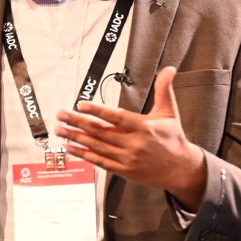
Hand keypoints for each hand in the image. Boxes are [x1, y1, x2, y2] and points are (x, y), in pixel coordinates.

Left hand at [54, 66, 207, 209]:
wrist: (180, 168)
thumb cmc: (173, 138)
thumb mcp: (170, 112)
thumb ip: (164, 89)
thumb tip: (169, 69)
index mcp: (144, 127)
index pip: (117, 117)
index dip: (98, 111)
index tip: (81, 105)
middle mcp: (134, 144)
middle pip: (100, 132)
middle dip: (77, 122)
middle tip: (61, 115)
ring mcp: (127, 159)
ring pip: (97, 146)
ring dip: (75, 138)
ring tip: (60, 130)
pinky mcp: (124, 170)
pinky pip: (100, 161)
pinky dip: (84, 154)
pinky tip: (71, 147)